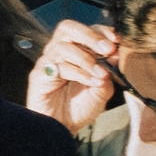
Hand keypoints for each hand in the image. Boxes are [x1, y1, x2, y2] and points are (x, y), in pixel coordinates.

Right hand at [31, 18, 118, 134]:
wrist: (62, 127)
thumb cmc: (80, 106)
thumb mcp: (102, 88)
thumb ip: (108, 71)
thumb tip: (116, 54)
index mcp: (74, 50)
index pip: (85, 30)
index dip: (100, 30)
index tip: (117, 40)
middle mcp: (58, 52)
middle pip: (67, 28)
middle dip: (90, 36)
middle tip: (108, 49)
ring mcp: (47, 62)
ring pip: (64, 47)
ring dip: (87, 59)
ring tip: (102, 74)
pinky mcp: (39, 74)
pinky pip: (59, 66)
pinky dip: (80, 73)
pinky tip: (92, 82)